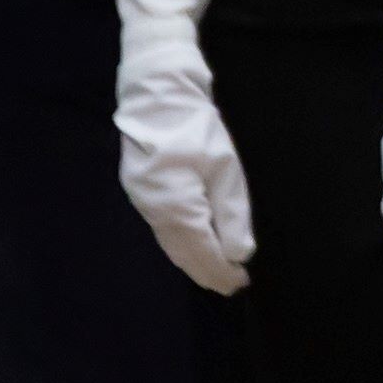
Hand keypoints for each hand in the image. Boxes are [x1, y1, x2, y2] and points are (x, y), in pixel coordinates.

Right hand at [116, 75, 253, 296]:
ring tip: (218, 272)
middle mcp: (155, 212)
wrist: (157, 97)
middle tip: (231, 285)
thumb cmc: (196, 128)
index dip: (222, 270)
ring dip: (195, 261)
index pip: (203, 252)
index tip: (241, 283)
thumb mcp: (225, 169)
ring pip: (172, 244)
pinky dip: (182, 244)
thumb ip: (232, 214)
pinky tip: (195, 247)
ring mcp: (144, 203)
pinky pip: (164, 230)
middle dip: (208, 271)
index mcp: (176, 207)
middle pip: (184, 253)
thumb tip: (239, 253)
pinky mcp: (141, 192)